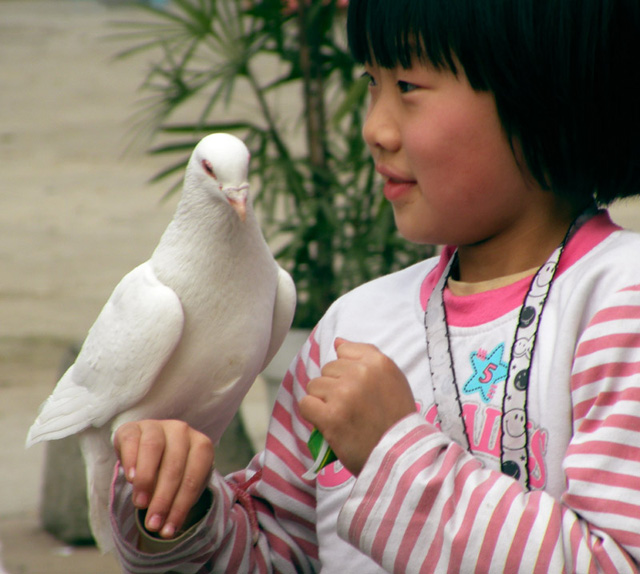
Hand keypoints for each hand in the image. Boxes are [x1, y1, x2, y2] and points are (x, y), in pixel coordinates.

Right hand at [114, 420, 213, 538]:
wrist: (148, 451)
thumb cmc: (170, 472)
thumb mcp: (179, 487)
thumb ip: (176, 502)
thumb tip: (165, 530)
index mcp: (201, 445)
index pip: (195, 475)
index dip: (182, 505)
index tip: (169, 529)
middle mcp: (182, 431)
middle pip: (175, 465)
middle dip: (164, 499)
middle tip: (153, 523)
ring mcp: (158, 425)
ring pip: (154, 448)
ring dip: (147, 479)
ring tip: (140, 504)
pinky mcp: (134, 427)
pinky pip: (133, 441)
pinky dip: (132, 460)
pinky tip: (131, 479)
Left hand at [299, 338, 415, 475]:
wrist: (400, 456)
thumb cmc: (396, 418)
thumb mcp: (393, 379)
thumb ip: (366, 355)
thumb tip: (337, 342)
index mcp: (378, 362)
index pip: (343, 352)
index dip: (346, 372)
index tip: (358, 390)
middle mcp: (360, 373)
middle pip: (327, 370)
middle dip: (334, 387)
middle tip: (352, 408)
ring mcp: (344, 394)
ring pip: (314, 386)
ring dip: (323, 402)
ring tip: (342, 416)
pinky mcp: (331, 416)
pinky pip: (306, 404)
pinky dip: (313, 415)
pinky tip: (328, 423)